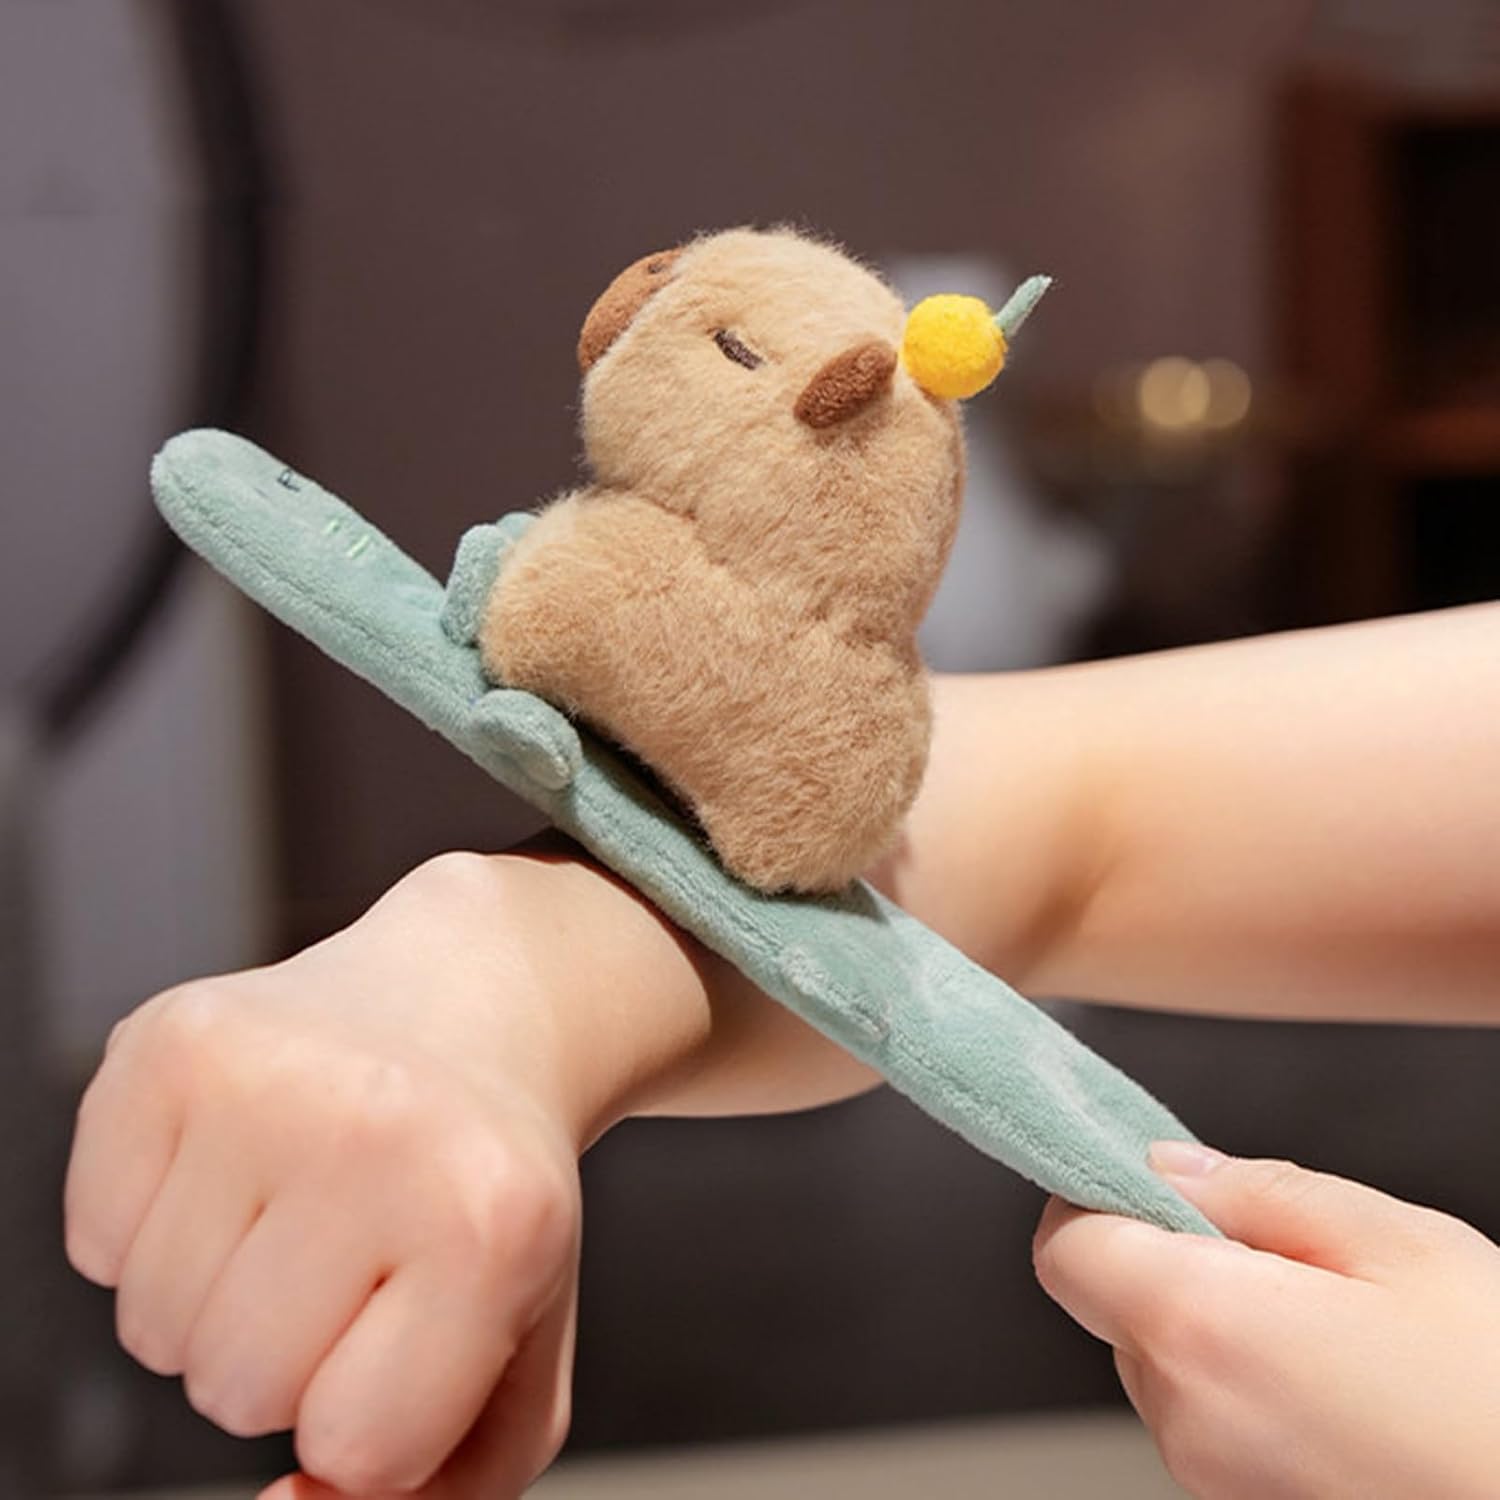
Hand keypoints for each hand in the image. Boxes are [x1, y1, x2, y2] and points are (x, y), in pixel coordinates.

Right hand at [64, 853, 588, 1498]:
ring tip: (305, 1198)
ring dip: (218, 1296)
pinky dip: (153, 1227)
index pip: (356, 1448)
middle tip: (361, 1245)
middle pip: (235, 1392)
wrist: (472, 1007)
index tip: (419, 1317)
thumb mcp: (517, 1353)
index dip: (374, 1410)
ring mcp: (263, 1076)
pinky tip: (246, 1156)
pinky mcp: (169, 1041)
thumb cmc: (484, 1199)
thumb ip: (427, 1496)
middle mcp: (375, 1131)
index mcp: (493, 1218)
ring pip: (153, 1328)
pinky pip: (93, 1240)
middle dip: (292, 1354)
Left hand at [1032, 1143, 1499, 1498]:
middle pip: (1114, 1302)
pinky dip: (1243, 1378)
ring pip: (1163, 1359)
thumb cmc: (1499, 1393)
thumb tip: (1171, 1167)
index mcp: (1201, 1329)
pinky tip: (1339, 1377)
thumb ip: (1256, 1190)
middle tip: (1279, 1246)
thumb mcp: (1395, 1242)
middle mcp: (1186, 1416)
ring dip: (1213, 1320)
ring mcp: (1213, 1479)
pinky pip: (1208, 1414)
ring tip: (1333, 1321)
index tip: (1149, 1176)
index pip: (1066, 1250)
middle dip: (1171, 1255)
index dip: (1095, 1199)